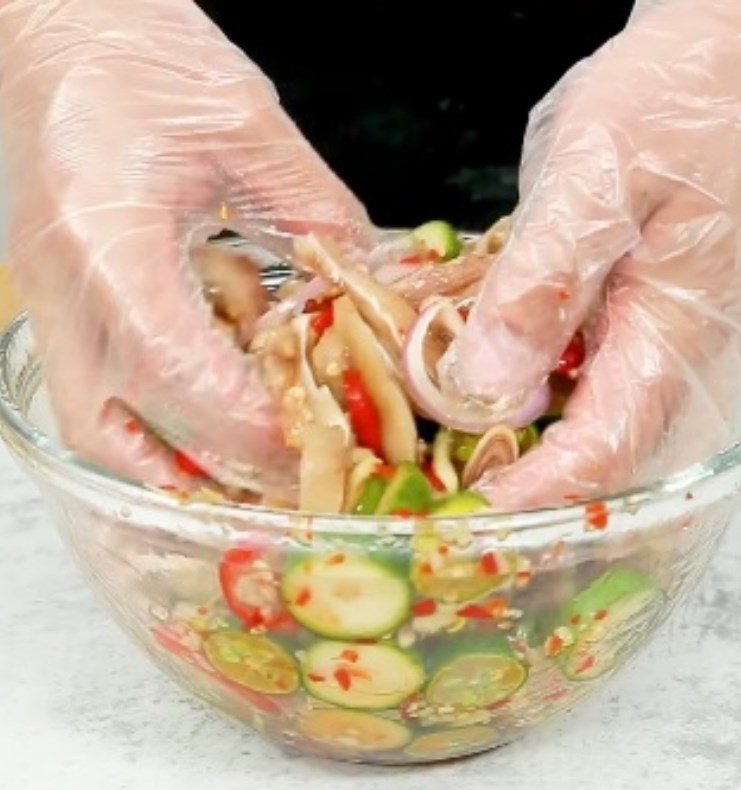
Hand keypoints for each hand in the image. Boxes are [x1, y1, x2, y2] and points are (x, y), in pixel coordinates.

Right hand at [0, 0, 369, 495]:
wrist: (53, 20)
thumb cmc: (134, 49)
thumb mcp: (243, 122)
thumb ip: (313, 209)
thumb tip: (364, 281)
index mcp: (106, 237)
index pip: (177, 371)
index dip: (252, 425)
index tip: (319, 443)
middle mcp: (64, 287)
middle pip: (124, 431)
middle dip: (219, 464)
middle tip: (295, 469)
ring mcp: (51, 300)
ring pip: (94, 430)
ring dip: (177, 461)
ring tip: (254, 459)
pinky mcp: (62, 300)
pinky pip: (94, 394)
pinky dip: (157, 424)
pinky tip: (215, 409)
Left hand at [444, 0, 740, 507]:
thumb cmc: (689, 97)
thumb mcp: (598, 179)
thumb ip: (542, 286)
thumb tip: (487, 382)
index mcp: (677, 332)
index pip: (606, 452)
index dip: (537, 490)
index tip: (475, 509)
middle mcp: (690, 354)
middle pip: (610, 456)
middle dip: (533, 479)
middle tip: (460, 479)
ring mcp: (685, 337)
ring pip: (611, 423)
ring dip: (540, 439)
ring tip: (468, 433)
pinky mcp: (670, 314)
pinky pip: (612, 378)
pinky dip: (555, 388)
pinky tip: (510, 366)